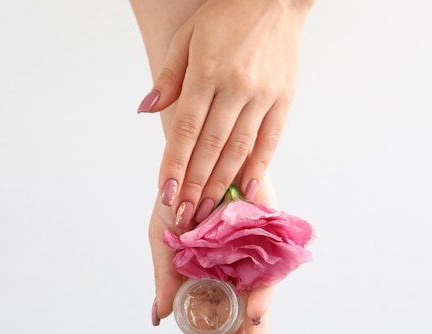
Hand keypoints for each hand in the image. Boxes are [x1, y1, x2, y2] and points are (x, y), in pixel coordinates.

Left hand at [138, 0, 312, 228]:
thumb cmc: (226, 15)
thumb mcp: (188, 37)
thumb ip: (169, 77)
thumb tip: (147, 110)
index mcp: (206, 71)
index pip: (186, 129)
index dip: (175, 164)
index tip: (166, 193)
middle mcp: (235, 86)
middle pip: (210, 146)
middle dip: (195, 184)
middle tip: (185, 215)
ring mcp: (262, 95)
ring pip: (238, 148)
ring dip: (221, 183)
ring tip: (207, 209)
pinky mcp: (283, 99)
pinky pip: (270, 140)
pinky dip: (257, 167)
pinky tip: (245, 190)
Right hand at [149, 175, 277, 333]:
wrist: (201, 156)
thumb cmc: (177, 198)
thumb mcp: (162, 238)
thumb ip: (164, 278)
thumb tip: (159, 319)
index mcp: (198, 283)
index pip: (205, 330)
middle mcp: (225, 278)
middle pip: (233, 327)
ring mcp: (246, 263)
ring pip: (254, 308)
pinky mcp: (267, 242)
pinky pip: (269, 275)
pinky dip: (262, 295)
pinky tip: (257, 315)